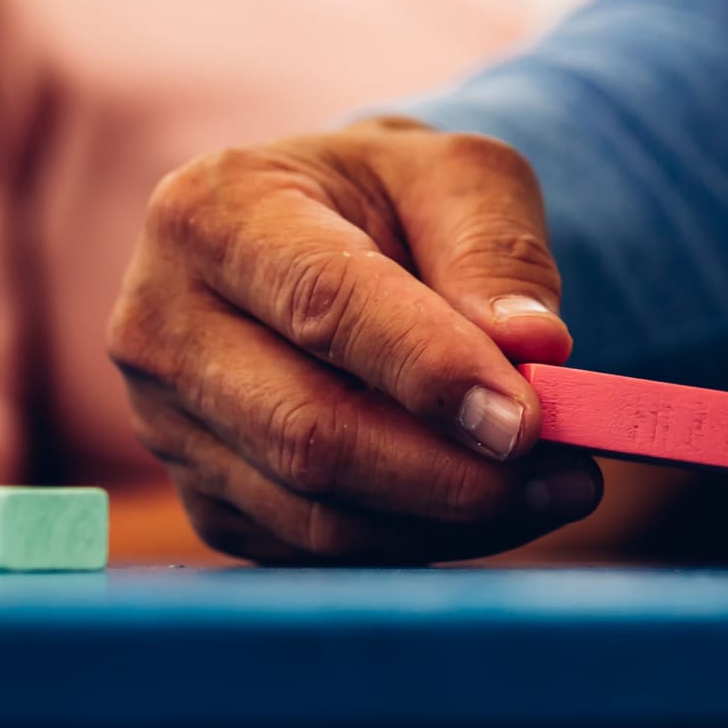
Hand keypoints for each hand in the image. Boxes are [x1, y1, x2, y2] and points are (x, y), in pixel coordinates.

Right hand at [106, 117, 602, 563]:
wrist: (334, 233)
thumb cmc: (395, 197)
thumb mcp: (457, 175)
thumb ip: (495, 251)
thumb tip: (535, 346)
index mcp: (211, 213)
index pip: (324, 303)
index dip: (429, 370)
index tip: (528, 419)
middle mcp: (160, 323)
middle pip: (306, 430)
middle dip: (449, 470)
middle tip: (567, 470)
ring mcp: (168, 423)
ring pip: (312, 511)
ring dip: (448, 519)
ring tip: (558, 487)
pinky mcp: (202, 495)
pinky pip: (312, 551)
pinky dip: (416, 542)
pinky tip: (493, 508)